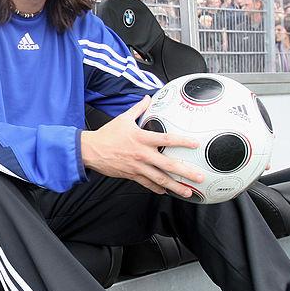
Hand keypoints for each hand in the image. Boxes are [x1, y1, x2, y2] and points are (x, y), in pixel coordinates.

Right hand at [81, 96, 204, 195]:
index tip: (195, 144)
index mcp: (142, 139)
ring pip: (160, 179)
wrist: (91, 150)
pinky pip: (147, 184)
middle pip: (168, 165)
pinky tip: (166, 192)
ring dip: (175, 186)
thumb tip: (147, 98)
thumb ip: (138, 109)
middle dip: (185, 172)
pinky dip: (158, 188)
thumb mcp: (123, 118)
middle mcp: (143, 155)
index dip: (183, 142)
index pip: (167, 140)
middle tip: (199, 177)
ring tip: (188, 192)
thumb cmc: (107, 134)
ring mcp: (138, 167)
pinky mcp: (131, 175)